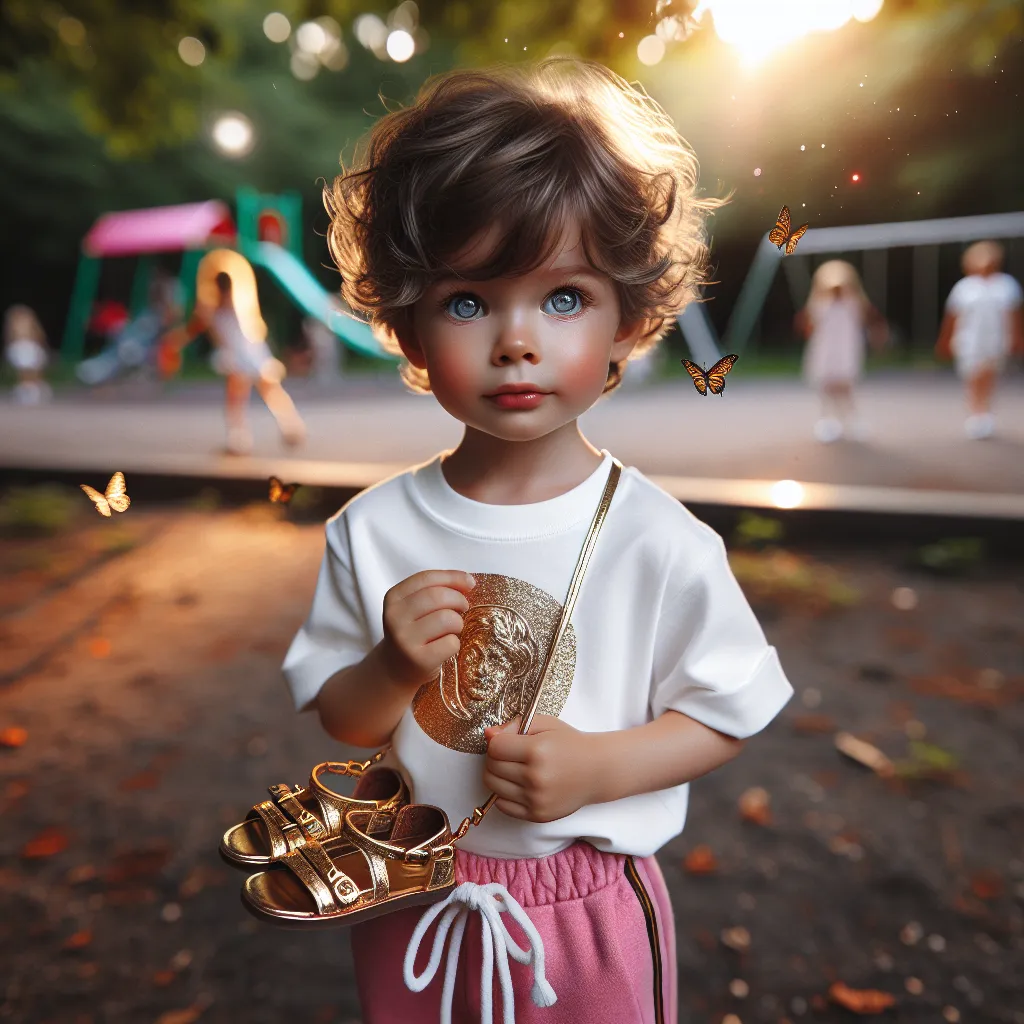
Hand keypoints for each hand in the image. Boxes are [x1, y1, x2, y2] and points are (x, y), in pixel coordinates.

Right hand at [378, 569, 475, 690]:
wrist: (396, 669)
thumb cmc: (413, 632)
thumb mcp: (414, 607)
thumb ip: (436, 589)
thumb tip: (468, 581)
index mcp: (393, 598)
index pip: (427, 578)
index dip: (453, 577)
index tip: (469, 583)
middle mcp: (394, 617)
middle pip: (438, 596)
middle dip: (459, 600)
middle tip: (463, 608)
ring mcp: (405, 639)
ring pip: (447, 618)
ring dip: (458, 623)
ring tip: (452, 629)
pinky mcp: (419, 659)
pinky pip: (451, 643)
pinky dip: (455, 643)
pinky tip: (445, 646)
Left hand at [483, 714, 600, 822]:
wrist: (597, 770)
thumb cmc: (570, 744)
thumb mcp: (545, 724)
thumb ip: (514, 725)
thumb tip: (488, 734)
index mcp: (537, 751)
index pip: (495, 748)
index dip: (497, 742)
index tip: (506, 741)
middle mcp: (535, 777)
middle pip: (491, 767)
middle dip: (495, 758)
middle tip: (509, 754)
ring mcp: (536, 799)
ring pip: (493, 787)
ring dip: (497, 775)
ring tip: (511, 768)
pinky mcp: (537, 815)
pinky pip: (503, 806)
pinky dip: (503, 794)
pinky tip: (516, 784)